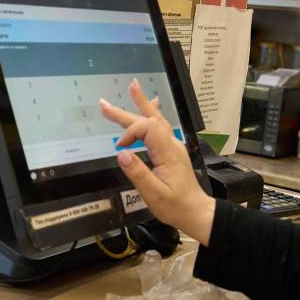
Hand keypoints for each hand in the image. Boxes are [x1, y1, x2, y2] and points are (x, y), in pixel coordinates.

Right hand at [100, 79, 216, 244]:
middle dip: (125, 112)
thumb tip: (121, 153)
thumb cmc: (176, 206)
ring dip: (141, 104)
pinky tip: (151, 103)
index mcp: (168, 153)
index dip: (129, 133)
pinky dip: (152, 113)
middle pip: (149, 120)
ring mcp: (173, 146)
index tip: (118, 148)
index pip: (147, 129)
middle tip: (104, 104)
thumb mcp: (154, 194)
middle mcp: (172, 144)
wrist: (196, 212)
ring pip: (156, 119)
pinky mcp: (172, 151)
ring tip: (132, 88)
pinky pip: (161, 126)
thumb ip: (138, 173)